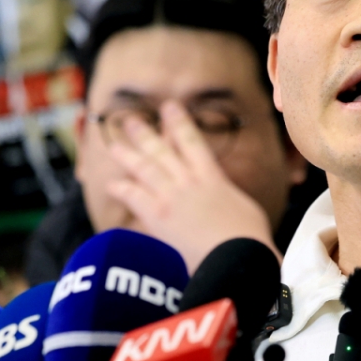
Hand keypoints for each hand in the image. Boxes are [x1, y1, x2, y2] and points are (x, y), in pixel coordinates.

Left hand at [107, 100, 277, 271]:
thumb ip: (228, 197)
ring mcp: (172, 197)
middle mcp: (189, 181)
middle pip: (162, 151)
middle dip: (146, 134)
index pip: (192, 141)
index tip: (170, 106)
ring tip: (114, 145)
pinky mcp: (159, 217)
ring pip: (145, 169)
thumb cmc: (250, 236)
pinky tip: (110, 184)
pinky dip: (122, 190)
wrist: (238, 254)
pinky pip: (135, 198)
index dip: (179, 122)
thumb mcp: (245, 207)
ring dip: (128, 155)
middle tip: (131, 120)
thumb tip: (225, 197)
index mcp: (212, 177)